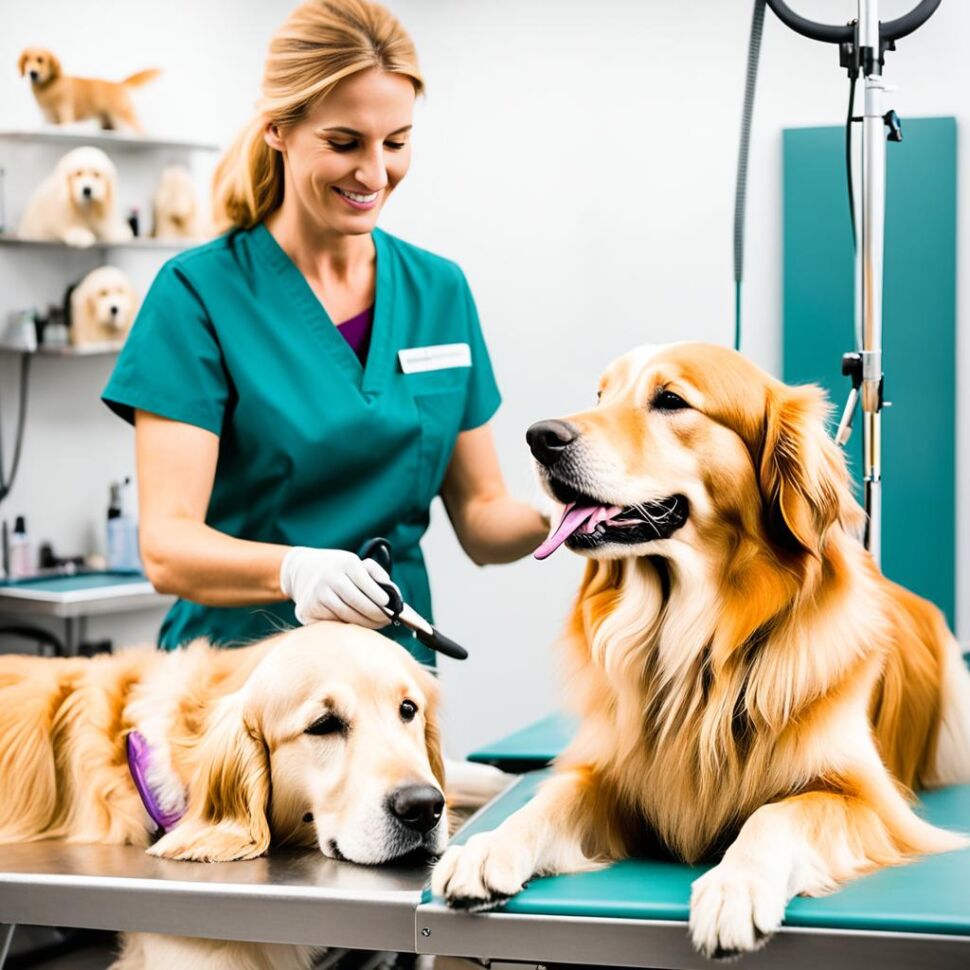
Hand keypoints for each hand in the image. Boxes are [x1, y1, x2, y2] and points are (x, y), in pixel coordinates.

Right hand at [279, 547, 397, 628]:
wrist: (302, 570)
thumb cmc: (338, 569)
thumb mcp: (355, 563)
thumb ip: (375, 573)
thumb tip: (391, 591)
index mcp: (345, 564)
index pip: (366, 583)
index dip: (379, 597)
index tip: (389, 606)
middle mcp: (329, 578)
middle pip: (357, 602)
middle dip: (376, 614)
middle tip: (387, 620)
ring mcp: (317, 595)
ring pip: (347, 616)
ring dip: (365, 623)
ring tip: (376, 623)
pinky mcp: (308, 610)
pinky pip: (334, 623)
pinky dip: (348, 626)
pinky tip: (356, 625)